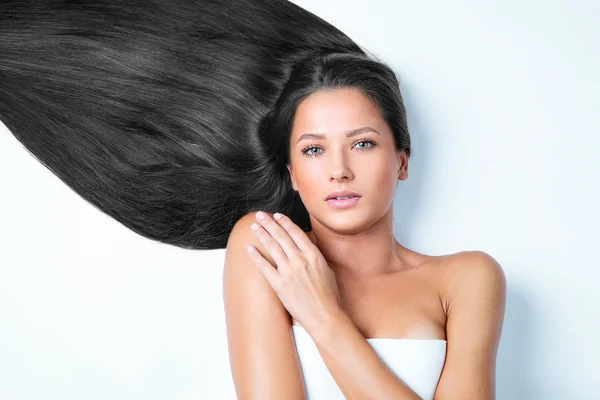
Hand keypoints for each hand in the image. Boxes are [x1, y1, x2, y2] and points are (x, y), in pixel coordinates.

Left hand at [247, 211, 341, 333]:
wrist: (324, 315)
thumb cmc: (329, 295)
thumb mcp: (327, 269)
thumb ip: (316, 256)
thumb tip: (308, 246)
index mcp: (313, 254)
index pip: (295, 232)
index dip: (284, 222)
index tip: (277, 216)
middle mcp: (300, 260)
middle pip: (280, 236)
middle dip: (269, 223)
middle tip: (260, 215)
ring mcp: (288, 271)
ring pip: (272, 247)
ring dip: (262, 235)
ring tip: (255, 227)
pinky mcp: (279, 284)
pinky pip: (264, 266)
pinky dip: (256, 256)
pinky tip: (250, 248)